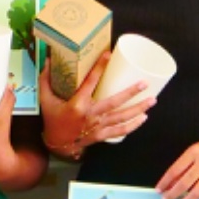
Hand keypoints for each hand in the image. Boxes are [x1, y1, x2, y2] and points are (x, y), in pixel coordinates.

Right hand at [40, 55, 154, 155]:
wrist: (57, 144)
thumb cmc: (53, 119)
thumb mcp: (46, 99)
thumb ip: (46, 80)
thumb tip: (48, 60)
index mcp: (77, 104)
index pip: (90, 82)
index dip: (99, 67)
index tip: (109, 54)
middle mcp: (90, 115)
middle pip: (114, 102)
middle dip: (131, 93)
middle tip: (145, 83)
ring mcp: (97, 126)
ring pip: (121, 117)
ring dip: (138, 109)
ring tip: (152, 100)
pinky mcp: (102, 135)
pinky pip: (120, 131)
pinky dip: (133, 125)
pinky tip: (144, 118)